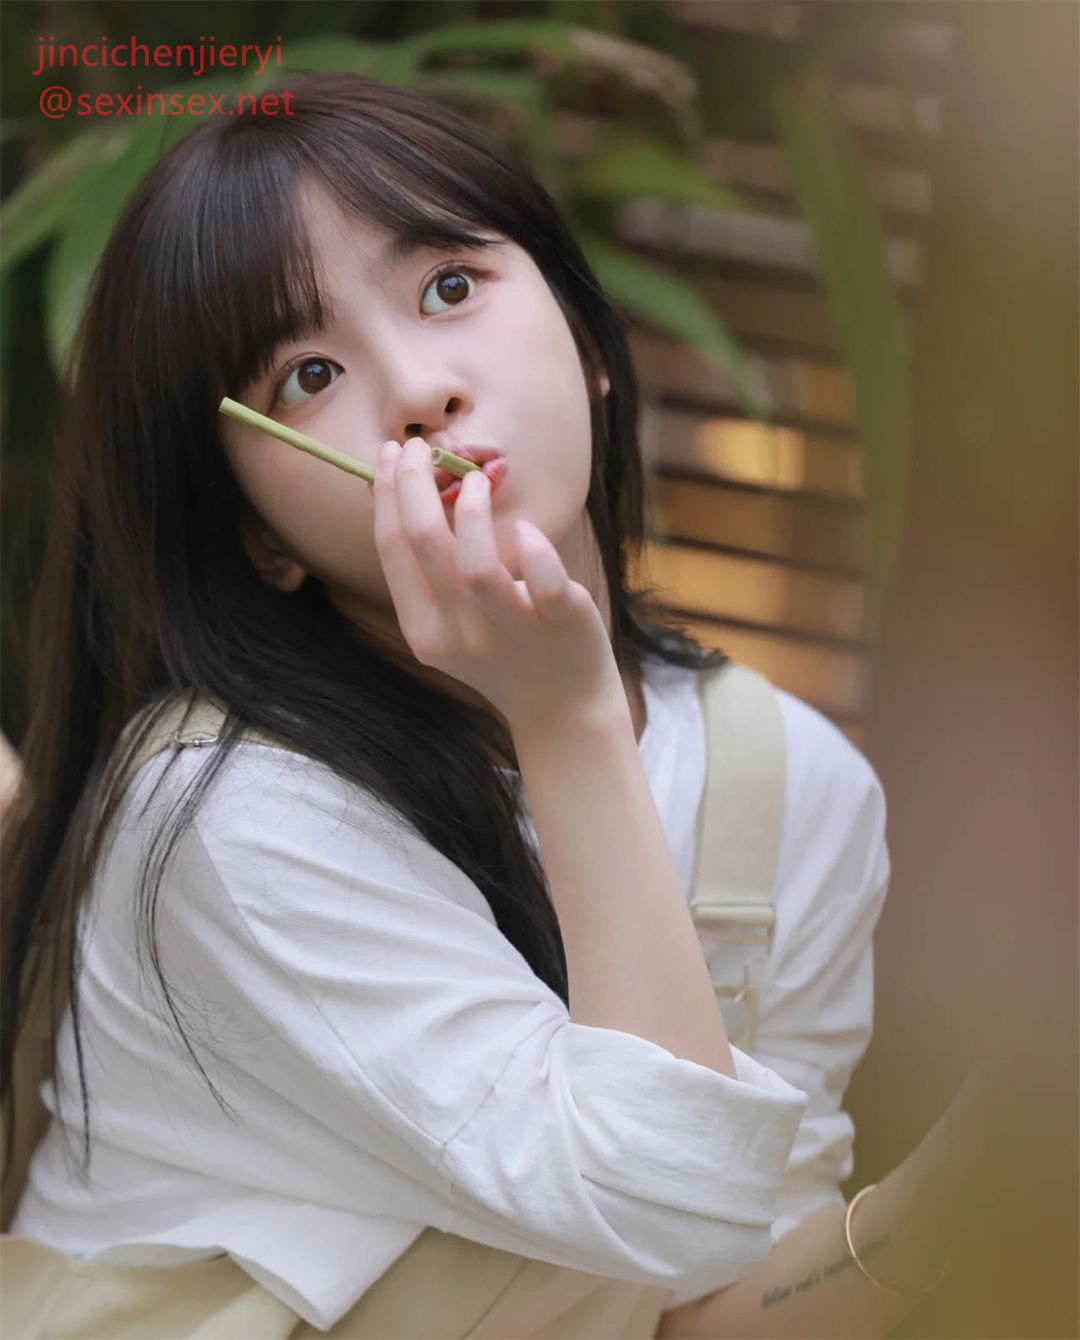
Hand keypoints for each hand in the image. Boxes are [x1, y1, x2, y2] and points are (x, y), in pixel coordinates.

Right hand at [372, 438, 623, 732]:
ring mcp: (509, 632)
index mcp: (423, 629)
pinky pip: (544, 584)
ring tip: (477, 477)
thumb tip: (414, 492)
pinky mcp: (560, 624)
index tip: (393, 452)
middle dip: (415, 485)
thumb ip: (433, 572)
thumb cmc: (505, 649)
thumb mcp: (453, 621)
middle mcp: (458, 634)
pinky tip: (526, 528)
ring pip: (476, 567)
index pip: (392, 550)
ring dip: (471, 513)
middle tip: (423, 445)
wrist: (561, 707)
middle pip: (424, 546)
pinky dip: (534, 552)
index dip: (387, 494)